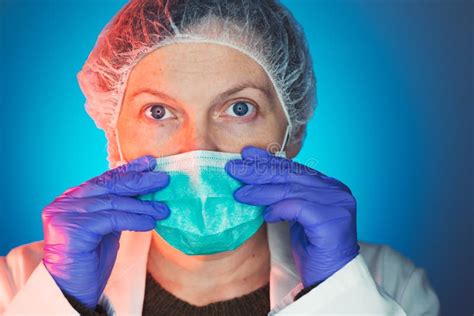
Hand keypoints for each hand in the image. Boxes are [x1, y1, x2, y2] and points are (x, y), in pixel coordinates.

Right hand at [41, 156, 169, 307]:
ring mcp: (65, 214)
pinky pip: (112, 219)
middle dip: (139, 181)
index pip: (105, 179)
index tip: (151, 163)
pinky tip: (150, 222)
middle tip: (163, 179)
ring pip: (113, 202)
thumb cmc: (91, 260)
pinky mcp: (72, 229)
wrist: (73, 291)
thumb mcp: (107, 227)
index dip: (129, 170)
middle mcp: (65, 202)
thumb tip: (145, 191)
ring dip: (142, 205)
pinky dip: (134, 219)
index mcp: (72, 198)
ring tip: (163, 209)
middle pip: (109, 186)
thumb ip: (117, 208)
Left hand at [225, 146, 359, 286]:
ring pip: (291, 190)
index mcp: (329, 186)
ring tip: (240, 193)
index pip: (294, 168)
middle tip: (234, 168)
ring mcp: (337, 205)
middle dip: (259, 171)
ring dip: (261, 191)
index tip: (247, 155)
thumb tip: (256, 180)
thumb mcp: (297, 215)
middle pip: (291, 175)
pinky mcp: (332, 221)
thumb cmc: (313, 248)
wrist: (331, 278)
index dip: (269, 161)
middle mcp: (336, 191)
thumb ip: (287, 196)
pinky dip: (279, 209)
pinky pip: (298, 208)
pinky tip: (266, 215)